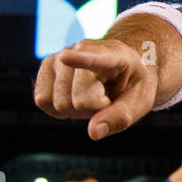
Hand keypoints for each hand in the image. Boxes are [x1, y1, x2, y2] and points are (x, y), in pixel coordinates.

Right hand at [34, 38, 155, 139]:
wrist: (120, 68)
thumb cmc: (131, 85)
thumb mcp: (139, 102)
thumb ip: (119, 117)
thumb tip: (94, 132)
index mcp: (114, 54)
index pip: (96, 58)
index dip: (81, 59)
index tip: (66, 58)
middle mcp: (82, 48)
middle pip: (79, 101)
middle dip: (93, 111)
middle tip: (105, 100)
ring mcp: (61, 56)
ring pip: (59, 103)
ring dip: (75, 111)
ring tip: (90, 96)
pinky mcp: (45, 67)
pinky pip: (42, 100)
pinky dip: (57, 110)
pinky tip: (73, 99)